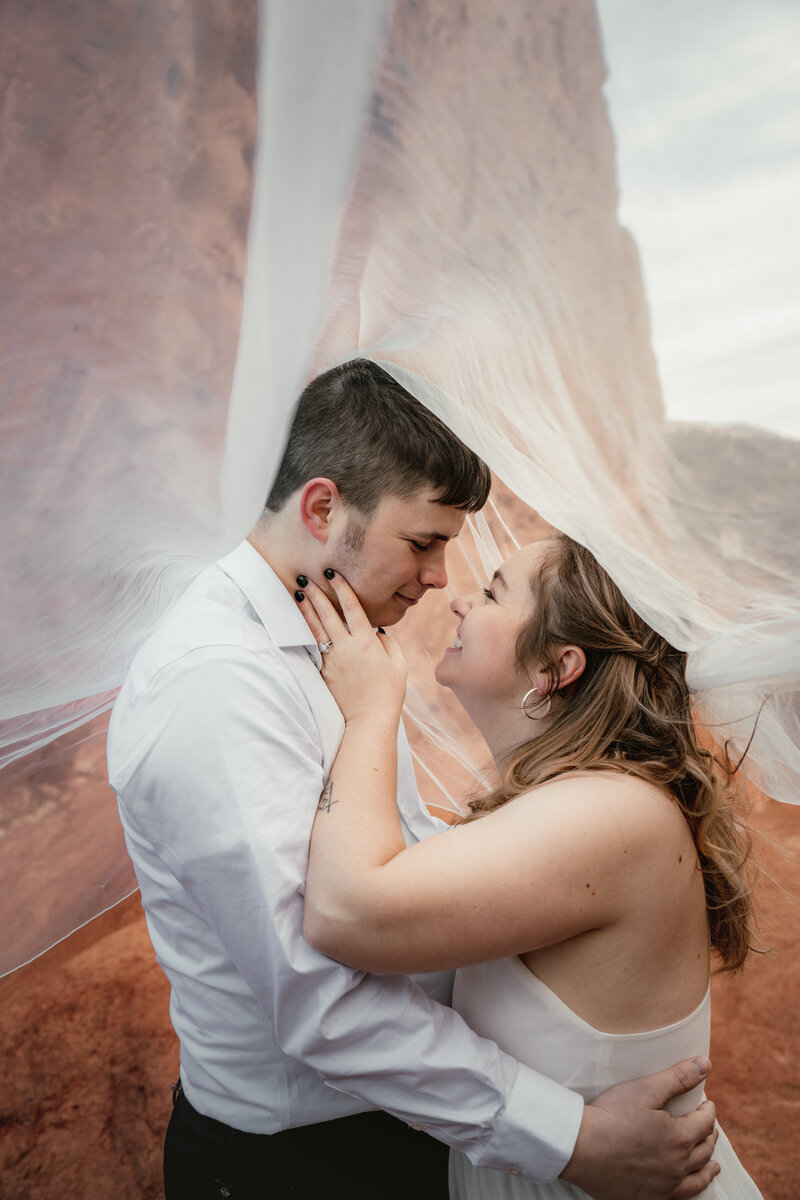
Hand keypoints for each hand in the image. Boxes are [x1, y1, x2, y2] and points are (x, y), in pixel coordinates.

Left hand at [296, 572, 407, 726]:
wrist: (368, 721)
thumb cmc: (388, 693)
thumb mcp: (398, 665)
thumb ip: (388, 643)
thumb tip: (375, 631)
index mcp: (366, 643)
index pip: (352, 608)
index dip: (342, 589)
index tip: (333, 574)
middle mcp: (346, 648)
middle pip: (328, 614)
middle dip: (316, 594)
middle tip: (306, 578)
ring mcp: (332, 660)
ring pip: (316, 629)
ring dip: (306, 610)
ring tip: (298, 594)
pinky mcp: (324, 672)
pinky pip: (315, 647)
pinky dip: (308, 631)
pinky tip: (301, 623)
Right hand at [560, 1058, 719, 1199]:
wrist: (581, 1148)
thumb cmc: (611, 1116)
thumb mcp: (645, 1089)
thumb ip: (678, 1077)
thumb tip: (705, 1064)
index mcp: (679, 1138)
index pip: (704, 1123)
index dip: (708, 1111)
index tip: (706, 1104)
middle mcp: (677, 1166)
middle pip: (703, 1149)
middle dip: (709, 1134)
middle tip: (708, 1126)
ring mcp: (665, 1186)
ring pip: (697, 1177)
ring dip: (707, 1165)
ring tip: (712, 1161)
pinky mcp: (650, 1198)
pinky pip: (681, 1196)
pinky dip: (693, 1188)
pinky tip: (691, 1185)